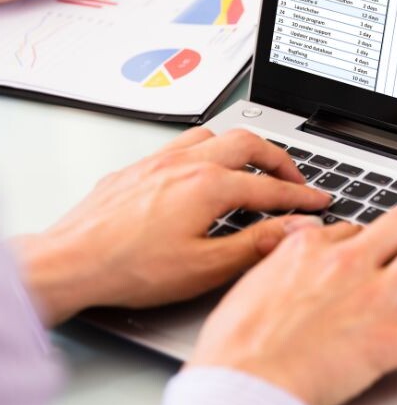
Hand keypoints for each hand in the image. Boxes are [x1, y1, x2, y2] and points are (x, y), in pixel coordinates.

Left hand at [12, 128, 329, 326]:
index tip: (319, 200)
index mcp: (209, 186)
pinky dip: (208, 148)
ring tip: (255, 165)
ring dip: (243, 147)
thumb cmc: (130, 269)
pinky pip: (184, 142)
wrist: (70, 262)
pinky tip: (205, 164)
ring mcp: (161, 161)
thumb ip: (256, 243)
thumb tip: (294, 228)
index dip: (301, 196)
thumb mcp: (204, 266)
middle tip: (295, 179)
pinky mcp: (140, 167)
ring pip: (216, 135)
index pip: (270, 187)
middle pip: (249, 145)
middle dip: (280, 159)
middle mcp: (188, 164)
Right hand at [190, 206, 396, 404]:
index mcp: (313, 248)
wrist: (242, 385)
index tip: (374, 256)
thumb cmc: (236, 345)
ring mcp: (374, 299)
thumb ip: (281, 254)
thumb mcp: (249, 281)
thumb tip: (296, 236)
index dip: (371, 242)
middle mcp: (349, 262)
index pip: (357, 227)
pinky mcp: (391, 341)